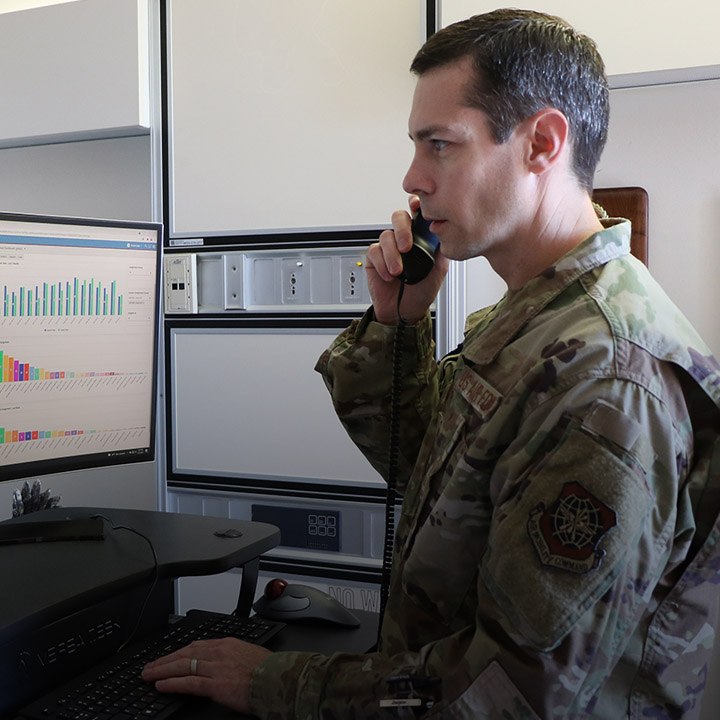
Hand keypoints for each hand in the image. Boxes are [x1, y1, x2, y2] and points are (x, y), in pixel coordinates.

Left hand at [141, 638, 270, 713]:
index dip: (178, 652)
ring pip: (183, 666)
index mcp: (227, 644)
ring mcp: (216, 668)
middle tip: (149, 667)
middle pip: (185, 653)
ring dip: (162, 670)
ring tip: (149, 675)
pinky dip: (173, 683)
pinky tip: (161, 685)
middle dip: (164, 660)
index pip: (196, 645)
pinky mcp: (216, 684)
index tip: (168, 657)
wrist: (278, 680)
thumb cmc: (268, 671)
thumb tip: (222, 663)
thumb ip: (232, 657)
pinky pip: (189, 682)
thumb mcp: (248, 655)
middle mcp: (219, 652)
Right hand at [366, 196, 447, 324]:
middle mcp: (403, 239)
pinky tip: (389, 275)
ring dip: (392, 254)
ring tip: (398, 271)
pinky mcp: (373, 258)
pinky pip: (374, 251)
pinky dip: (381, 263)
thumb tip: (445, 232)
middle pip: (398, 217)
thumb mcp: (439, 269)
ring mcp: (388, 248)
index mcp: (419, 237)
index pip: (416, 214)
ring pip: (385, 235)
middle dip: (402, 230)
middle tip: (406, 248)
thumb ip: (441, 249)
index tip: (416, 206)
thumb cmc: (422, 291)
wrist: (406, 311)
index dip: (415, 205)